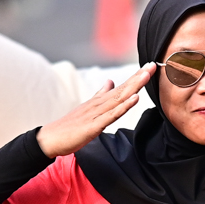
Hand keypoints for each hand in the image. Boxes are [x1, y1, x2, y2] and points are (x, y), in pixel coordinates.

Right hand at [36, 65, 154, 156]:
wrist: (51, 138)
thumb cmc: (70, 125)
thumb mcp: (88, 108)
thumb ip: (100, 95)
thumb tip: (110, 81)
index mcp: (100, 101)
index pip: (121, 87)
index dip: (136, 77)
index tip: (150, 67)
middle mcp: (99, 104)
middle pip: (123, 89)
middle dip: (139, 77)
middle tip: (153, 65)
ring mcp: (96, 113)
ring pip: (119, 98)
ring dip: (134, 86)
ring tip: (147, 75)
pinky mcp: (94, 126)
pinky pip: (112, 115)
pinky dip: (124, 106)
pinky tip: (135, 98)